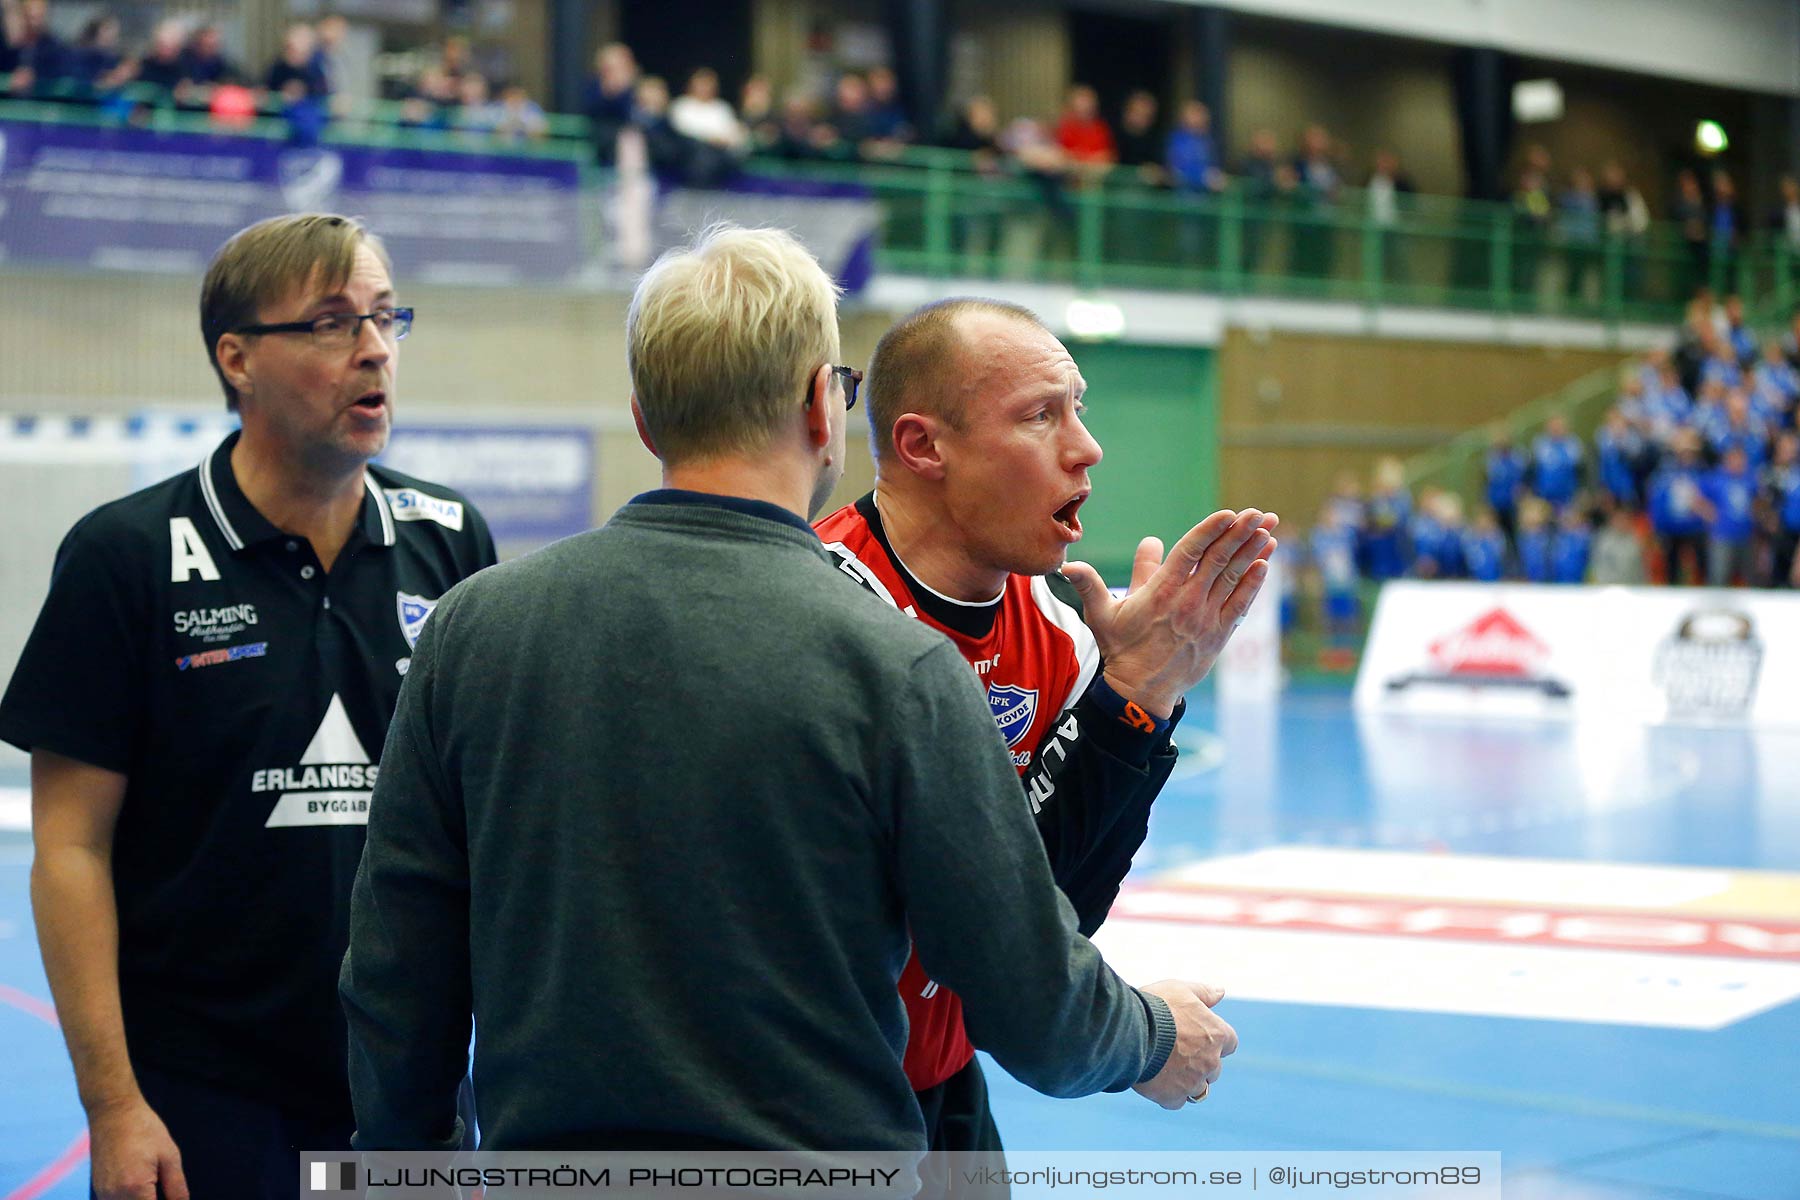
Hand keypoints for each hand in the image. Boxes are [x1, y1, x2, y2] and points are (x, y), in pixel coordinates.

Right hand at [87, 1095, 187, 1199]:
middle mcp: (114, 1196)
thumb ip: (177, 1188)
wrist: (113, 1112)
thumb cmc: (144, 1129)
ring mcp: (103, 1194)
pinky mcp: (98, 1190)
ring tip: (155, 1187)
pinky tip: (143, 1190)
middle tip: (166, 1191)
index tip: (173, 1198)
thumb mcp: (170, 1156)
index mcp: (135, 1188)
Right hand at [1061, 510, 1278, 715]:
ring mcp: (1205, 618)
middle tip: (1259, 512)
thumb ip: (1091, 584)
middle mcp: (1187, 601)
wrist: (1141, 691)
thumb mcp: (1102, 614)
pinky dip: (1253, 584)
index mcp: (1161, 591)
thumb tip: (1071, 564)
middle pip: (1218, 560)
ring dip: (1252, 552)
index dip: (1211, 530)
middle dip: (1240, 533)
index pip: (1190, 552)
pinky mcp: (1218, 635)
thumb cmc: (1121, 649)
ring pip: (1233, 578)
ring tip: (1268, 530)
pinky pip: (1240, 604)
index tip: (1229, 513)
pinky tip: (1265, 564)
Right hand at [1132, 979, 1237, 1110]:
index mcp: (1217, 1035)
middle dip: (1200, 1063)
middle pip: (1214, 1069)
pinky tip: (1155, 1081)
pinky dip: (1168, 1094)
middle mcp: (1211, 1061)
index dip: (1214, 1041)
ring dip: (1187, 1082)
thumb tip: (1221, 992)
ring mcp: (1193, 1081)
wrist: (1130, 1030)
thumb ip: (1203, 993)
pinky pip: (1176, 1101)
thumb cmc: (1156, 1006)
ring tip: (1165, 1069)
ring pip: (1198, 1089)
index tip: (1198, 1037)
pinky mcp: (1173, 1096)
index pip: (1229, 1043)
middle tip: (1176, 1051)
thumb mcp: (1181, 989)